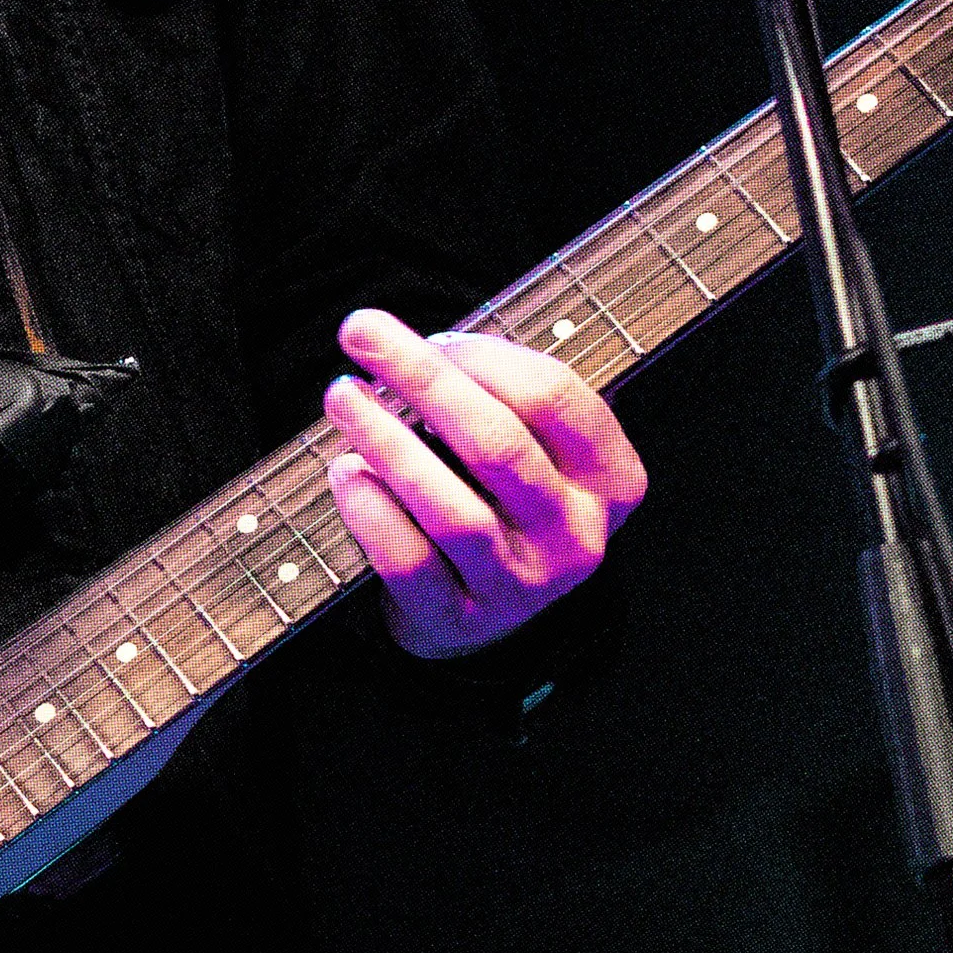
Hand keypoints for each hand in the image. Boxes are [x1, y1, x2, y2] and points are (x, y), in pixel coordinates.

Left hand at [320, 307, 646, 661]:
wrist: (486, 612)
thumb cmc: (501, 498)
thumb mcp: (533, 445)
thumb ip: (495, 394)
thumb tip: (415, 352)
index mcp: (609, 478)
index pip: (554, 397)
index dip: (484, 356)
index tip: (431, 337)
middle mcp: (574, 536)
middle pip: (498, 445)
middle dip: (424, 379)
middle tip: (361, 332)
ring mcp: (521, 586)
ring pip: (453, 511)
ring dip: (388, 443)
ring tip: (343, 397)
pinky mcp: (460, 620)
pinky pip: (409, 562)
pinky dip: (371, 511)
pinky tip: (345, 471)